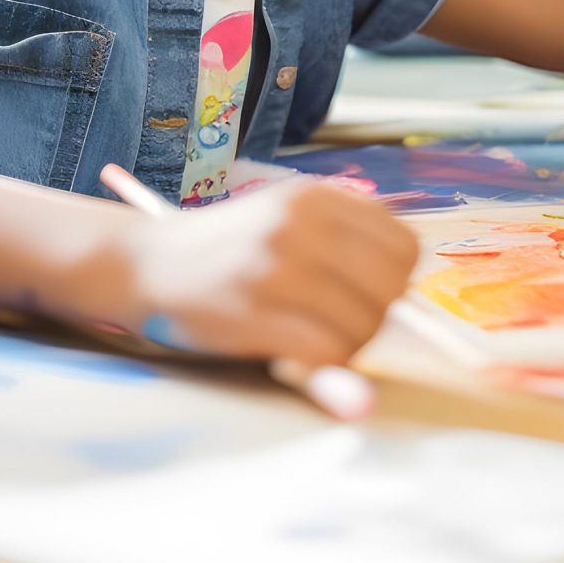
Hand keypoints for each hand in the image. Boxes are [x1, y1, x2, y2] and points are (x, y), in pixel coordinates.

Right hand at [95, 178, 419, 367]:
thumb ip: (351, 253)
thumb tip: (415, 307)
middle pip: (390, 290)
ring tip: (307, 336)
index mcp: (316, 197)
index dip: (394, 281)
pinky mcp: (253, 311)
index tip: (364, 293)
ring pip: (362, 326)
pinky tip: (292, 353)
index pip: (405, 246)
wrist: (148, 262)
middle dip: (373, 318)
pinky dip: (320, 365)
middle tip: (333, 323)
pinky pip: (326, 352)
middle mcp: (300, 223)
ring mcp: (275, 266)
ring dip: (345, 346)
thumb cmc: (231, 251)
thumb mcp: (290, 226)